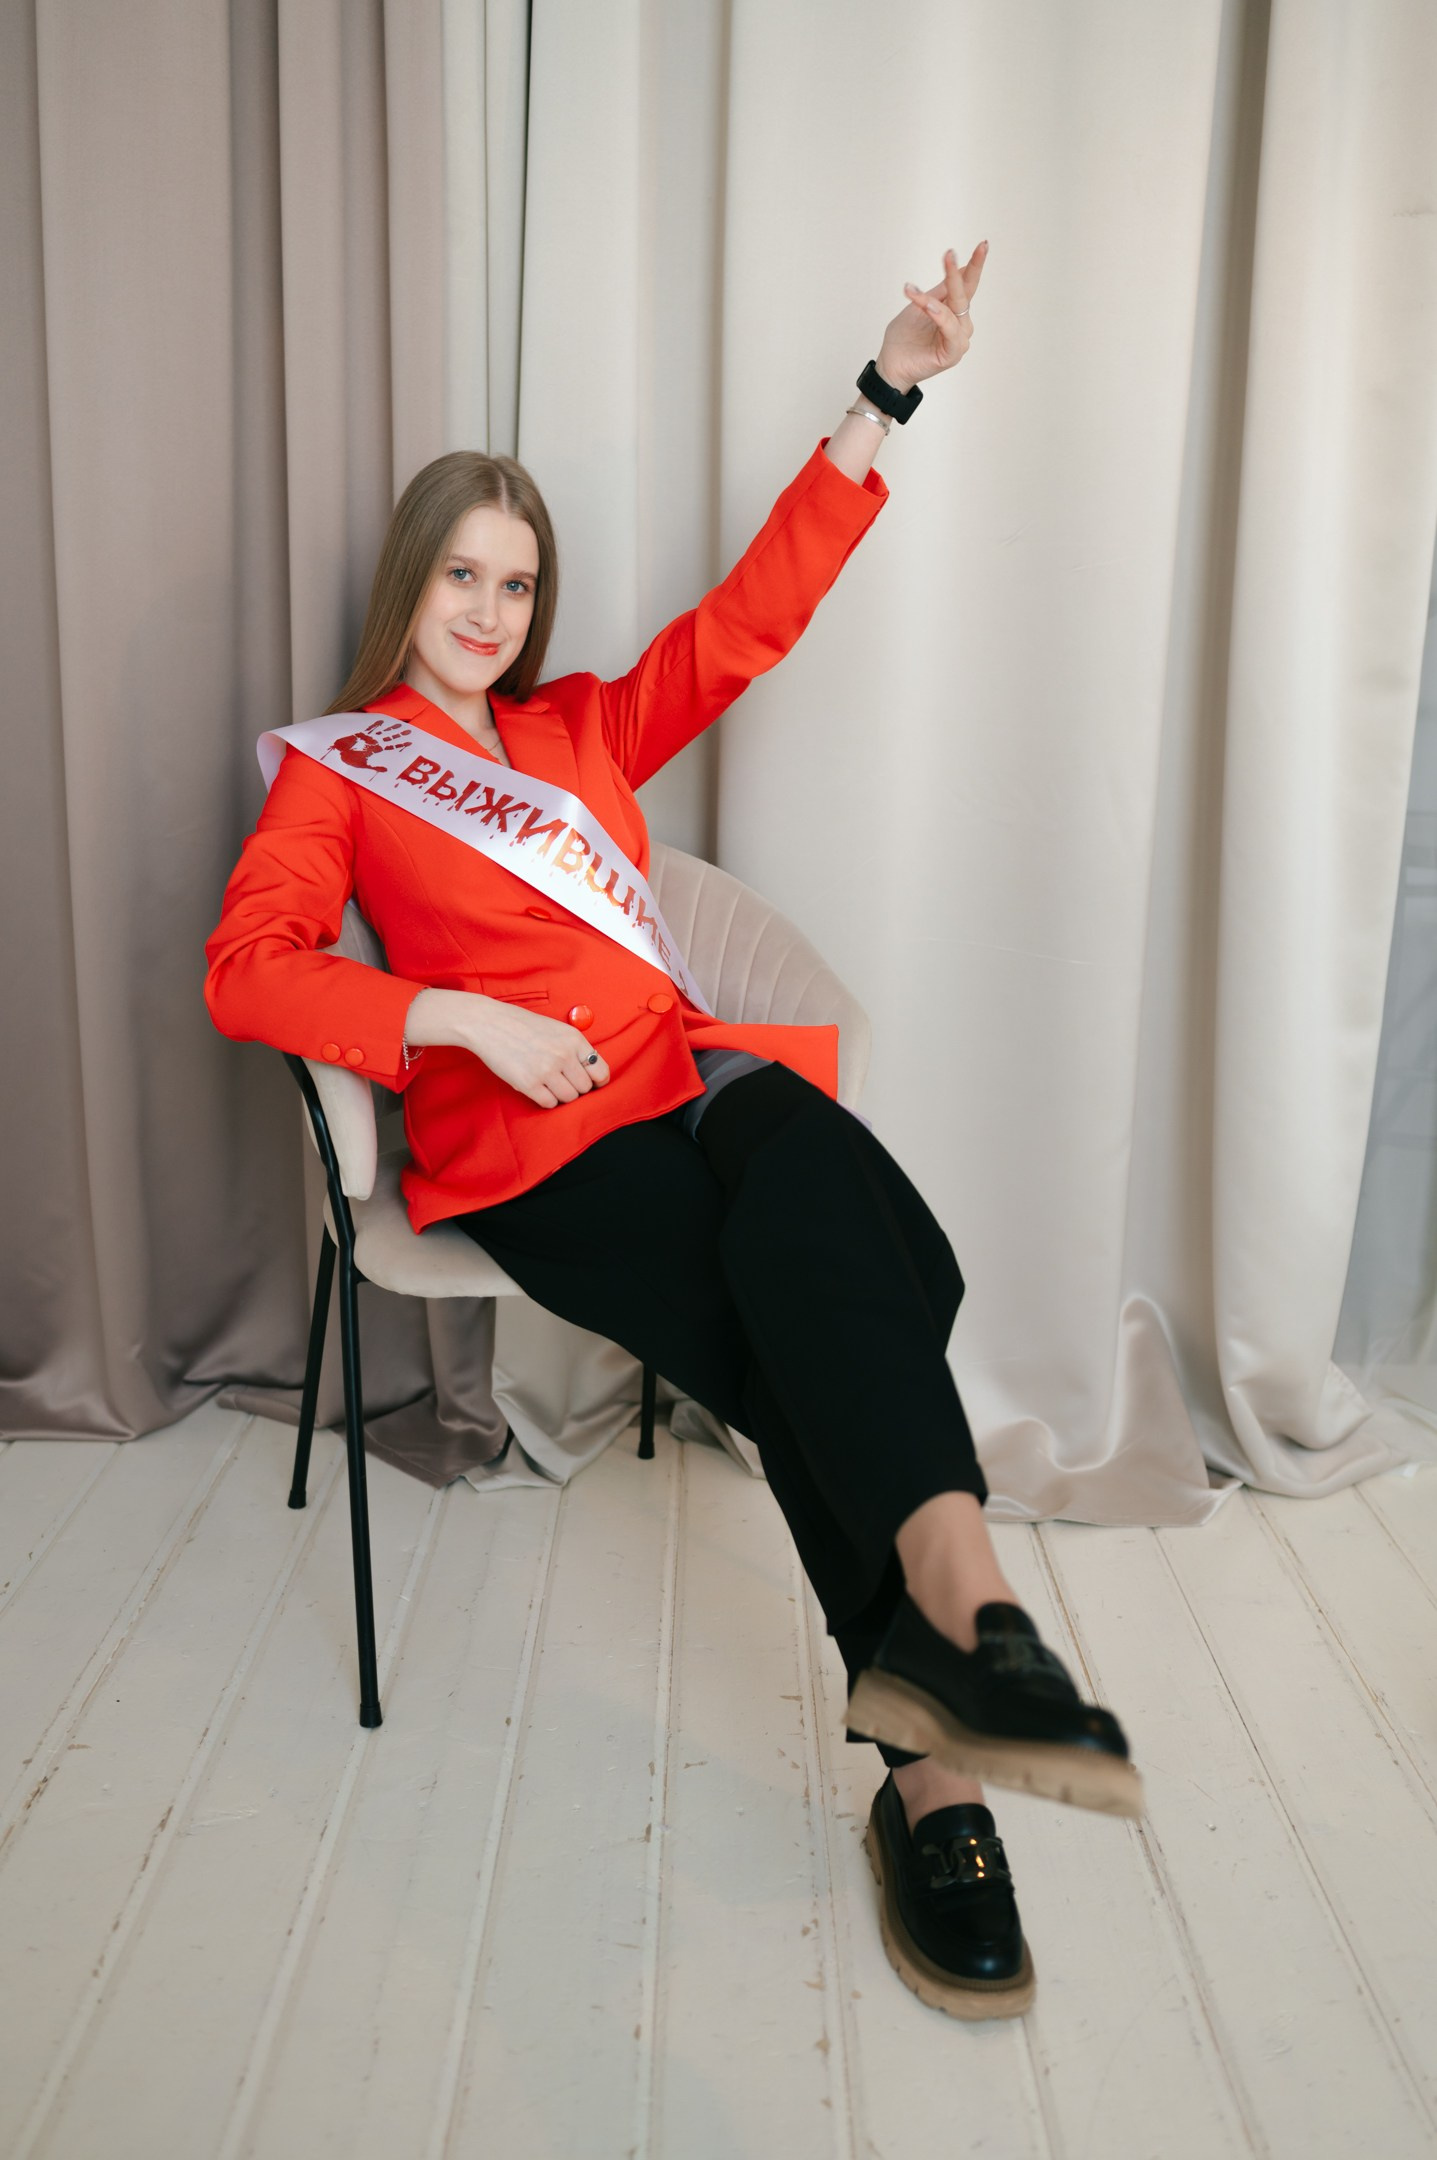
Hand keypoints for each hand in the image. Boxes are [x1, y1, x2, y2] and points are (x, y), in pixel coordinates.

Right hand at [403, 987, 609, 1107]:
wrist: (489, 1024)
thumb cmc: (523, 1026)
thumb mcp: (557, 1029)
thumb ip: (576, 1049)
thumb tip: (593, 1075)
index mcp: (574, 1039)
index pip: (601, 1071)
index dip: (597, 1081)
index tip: (590, 1083)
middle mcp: (563, 1055)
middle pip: (585, 1088)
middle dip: (576, 1088)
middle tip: (562, 1081)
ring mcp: (546, 1070)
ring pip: (569, 1098)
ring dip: (561, 1095)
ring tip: (549, 1084)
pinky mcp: (529, 1084)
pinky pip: (550, 1103)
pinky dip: (546, 1099)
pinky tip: (538, 1087)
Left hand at [875, 242, 987, 393]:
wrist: (890, 365)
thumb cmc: (903, 337)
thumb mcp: (919, 306)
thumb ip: (938, 292)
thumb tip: (957, 269)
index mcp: (954, 311)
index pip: (967, 285)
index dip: (974, 265)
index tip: (983, 244)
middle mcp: (960, 324)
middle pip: (965, 294)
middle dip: (963, 272)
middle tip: (951, 253)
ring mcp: (958, 340)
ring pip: (955, 311)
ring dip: (936, 298)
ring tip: (914, 290)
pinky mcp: (952, 354)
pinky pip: (949, 331)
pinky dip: (938, 316)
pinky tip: (928, 307)